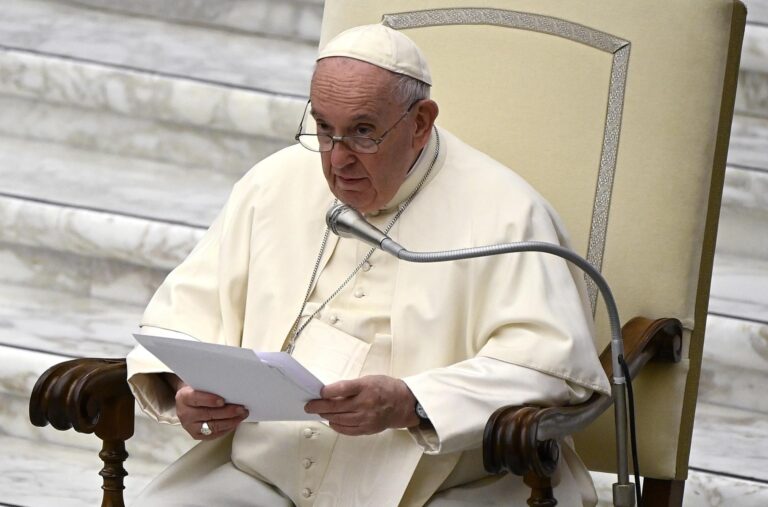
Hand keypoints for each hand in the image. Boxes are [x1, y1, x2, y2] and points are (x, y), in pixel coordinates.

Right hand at [165, 374, 248, 439]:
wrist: (186, 402)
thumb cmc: (196, 390)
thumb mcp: (199, 384)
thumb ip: (210, 385)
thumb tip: (231, 387)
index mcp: (184, 397)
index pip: (196, 398)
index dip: (210, 400)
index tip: (223, 400)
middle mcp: (185, 413)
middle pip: (208, 414)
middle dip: (227, 412)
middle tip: (241, 408)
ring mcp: (190, 426)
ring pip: (212, 426)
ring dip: (230, 421)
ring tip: (242, 415)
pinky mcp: (196, 435)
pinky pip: (214, 435)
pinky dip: (226, 429)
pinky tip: (235, 422)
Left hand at [304, 375, 419, 435]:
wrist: (404, 404)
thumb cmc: (386, 388)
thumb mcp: (369, 379)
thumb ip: (351, 386)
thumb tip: (330, 393)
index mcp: (366, 387)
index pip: (342, 389)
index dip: (327, 391)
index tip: (319, 392)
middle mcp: (365, 403)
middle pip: (337, 406)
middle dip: (319, 406)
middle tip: (309, 406)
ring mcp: (366, 418)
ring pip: (339, 419)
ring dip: (326, 416)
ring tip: (319, 413)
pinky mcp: (367, 429)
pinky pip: (347, 430)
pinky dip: (336, 426)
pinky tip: (331, 421)